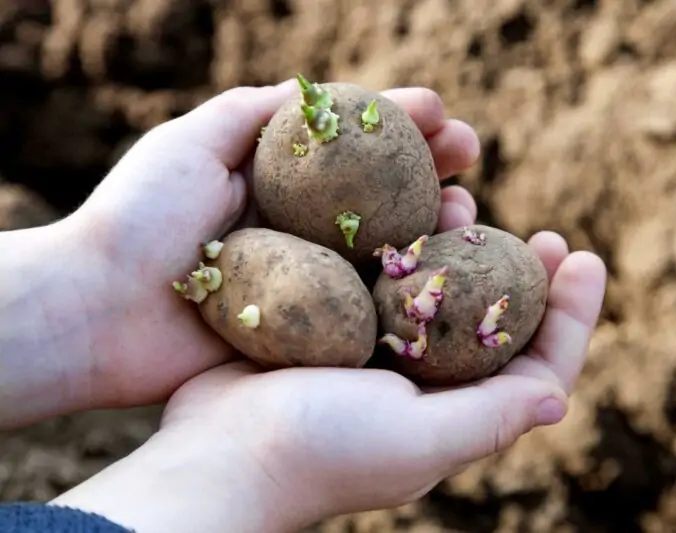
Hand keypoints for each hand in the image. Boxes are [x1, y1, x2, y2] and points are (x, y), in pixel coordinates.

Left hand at [1, 81, 481, 425]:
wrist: (100, 311)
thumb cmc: (138, 217)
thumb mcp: (191, 140)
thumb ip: (254, 110)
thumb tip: (316, 91)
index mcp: (280, 182)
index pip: (356, 147)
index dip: (402, 123)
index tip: (441, 110)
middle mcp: (304, 228)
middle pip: (384, 194)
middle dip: (433, 169)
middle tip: (470, 156)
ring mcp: (312, 279)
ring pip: (389, 250)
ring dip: (434, 226)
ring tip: (465, 212)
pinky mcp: (311, 329)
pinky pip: (371, 308)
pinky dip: (411, 292)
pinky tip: (443, 276)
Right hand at [52, 236, 605, 532]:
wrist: (216, 451)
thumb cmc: (318, 452)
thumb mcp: (415, 442)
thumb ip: (490, 418)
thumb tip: (558, 398)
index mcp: (453, 412)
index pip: (536, 366)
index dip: (571, 315)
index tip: (585, 257)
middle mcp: (424, 382)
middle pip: (495, 323)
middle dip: (525, 276)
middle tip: (543, 235)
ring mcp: (378, 351)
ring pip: (439, 288)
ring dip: (464, 246)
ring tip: (469, 201)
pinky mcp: (336, 324)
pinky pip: (383, 275)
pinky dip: (403, 241)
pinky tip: (404, 207)